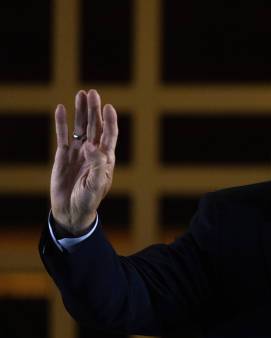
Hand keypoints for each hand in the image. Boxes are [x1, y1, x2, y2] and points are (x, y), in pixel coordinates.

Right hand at [50, 89, 117, 234]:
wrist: (72, 210)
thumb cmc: (88, 199)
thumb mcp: (96, 184)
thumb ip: (96, 165)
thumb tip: (90, 145)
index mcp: (106, 158)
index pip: (109, 135)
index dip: (110, 121)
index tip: (108, 107)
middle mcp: (93, 152)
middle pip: (95, 126)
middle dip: (94, 110)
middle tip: (92, 93)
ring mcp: (78, 152)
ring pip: (80, 127)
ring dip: (81, 111)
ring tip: (81, 94)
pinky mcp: (63, 155)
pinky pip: (62, 135)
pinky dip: (61, 123)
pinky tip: (60, 109)